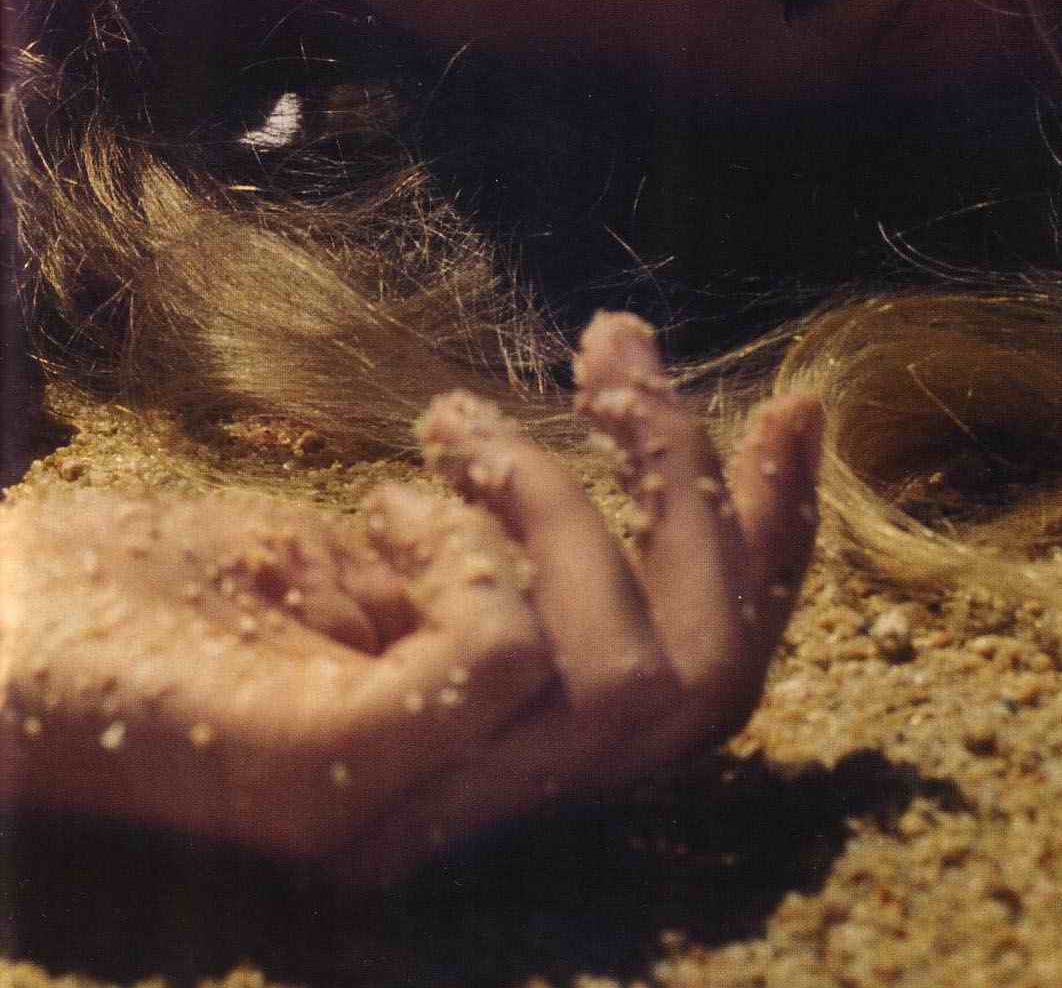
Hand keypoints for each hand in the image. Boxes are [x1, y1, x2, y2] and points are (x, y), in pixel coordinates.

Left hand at [0, 313, 821, 881]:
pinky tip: (380, 505)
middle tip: (612, 352)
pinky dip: (474, 546)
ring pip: (626, 681)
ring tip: (445, 425)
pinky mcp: (339, 790)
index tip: (793, 404)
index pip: (704, 688)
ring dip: (563, 501)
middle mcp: (476, 817)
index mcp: (493, 769)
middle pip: (701, 692)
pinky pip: (504, 660)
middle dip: (694, 500)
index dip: (769, 547)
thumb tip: (646, 372)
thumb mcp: (377, 534)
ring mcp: (410, 817)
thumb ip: (512, 512)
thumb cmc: (159, 592)